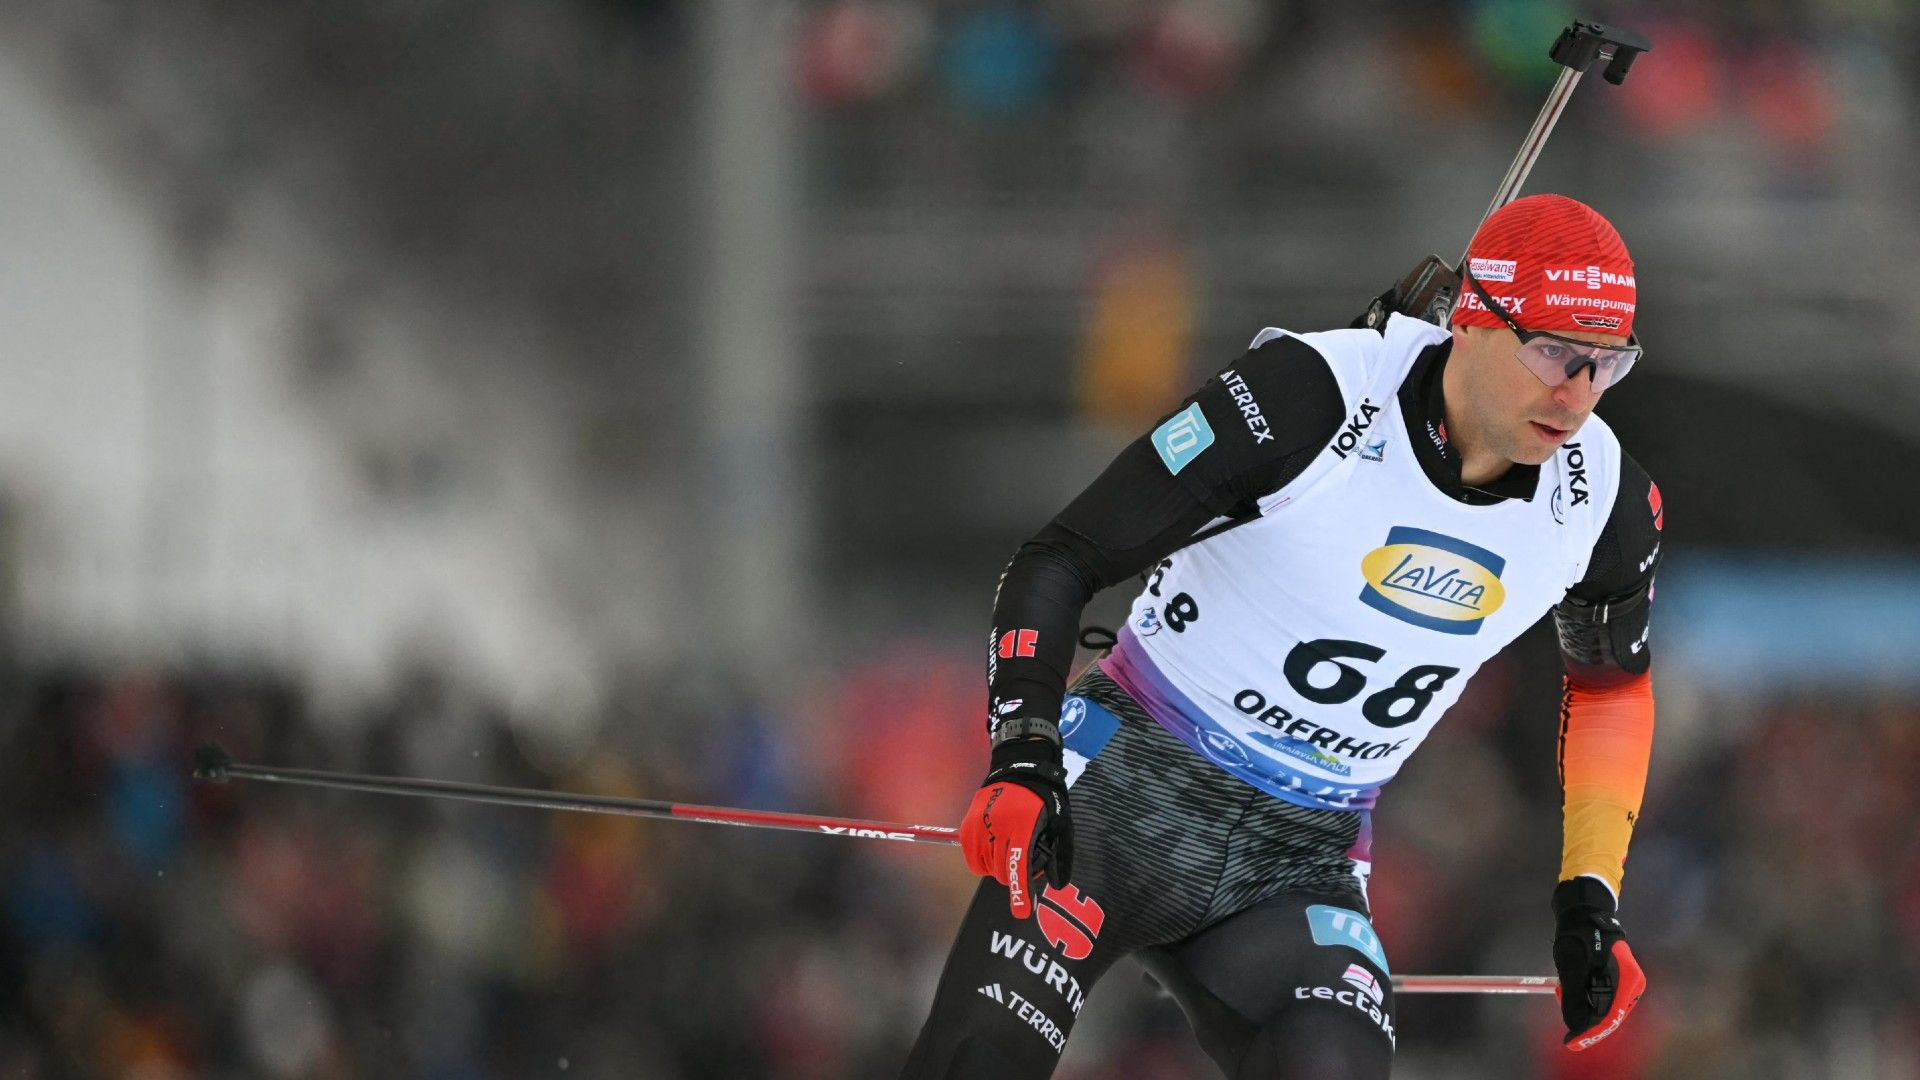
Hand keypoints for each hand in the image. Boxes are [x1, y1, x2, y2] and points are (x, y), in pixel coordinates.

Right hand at [959, 737, 1071, 917]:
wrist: (1018, 768)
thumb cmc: (1043, 797)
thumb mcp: (1059, 823)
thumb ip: (1058, 854)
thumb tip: (1057, 884)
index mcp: (1022, 826)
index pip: (1019, 867)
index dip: (1021, 892)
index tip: (1022, 913)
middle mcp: (997, 827)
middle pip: (1001, 872)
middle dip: (1013, 878)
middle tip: (1024, 864)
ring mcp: (978, 826)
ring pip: (985, 868)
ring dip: (998, 870)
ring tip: (1009, 853)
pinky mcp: (967, 826)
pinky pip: (972, 859)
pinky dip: (983, 862)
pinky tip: (994, 851)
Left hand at [1551, 877, 1645, 1050]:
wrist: (1586, 916)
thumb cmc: (1579, 937)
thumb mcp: (1571, 966)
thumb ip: (1574, 997)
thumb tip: (1575, 1026)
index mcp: (1627, 980)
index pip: (1608, 1016)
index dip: (1589, 1032)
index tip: (1571, 1043)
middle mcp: (1633, 984)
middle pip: (1610, 1016)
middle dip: (1585, 1021)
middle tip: (1564, 1018)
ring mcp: (1629, 983)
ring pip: (1607, 1009)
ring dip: (1585, 1009)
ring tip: (1564, 993)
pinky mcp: (1622, 981)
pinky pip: (1606, 1000)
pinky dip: (1589, 1001)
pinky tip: (1572, 991)